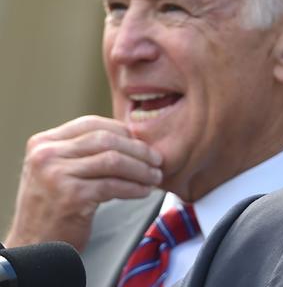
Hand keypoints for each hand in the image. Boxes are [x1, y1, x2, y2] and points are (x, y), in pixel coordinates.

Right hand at [4, 116, 161, 250]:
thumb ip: (84, 151)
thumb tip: (131, 135)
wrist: (35, 247)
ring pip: (113, 161)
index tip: (142, 142)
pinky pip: (113, 185)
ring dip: (141, 169)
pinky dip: (134, 187)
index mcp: (44, 143)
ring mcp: (57, 175)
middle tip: (157, 160)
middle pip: (106, 140)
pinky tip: (144, 191)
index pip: (91, 123)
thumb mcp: (59, 170)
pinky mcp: (71, 196)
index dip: (122, 131)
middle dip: (138, 149)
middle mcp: (46, 155)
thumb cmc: (55, 207)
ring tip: (155, 177)